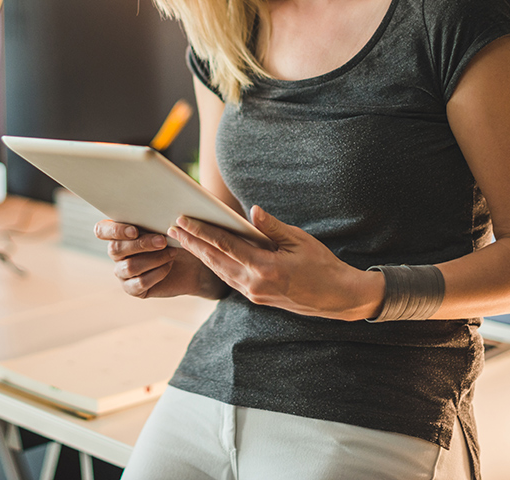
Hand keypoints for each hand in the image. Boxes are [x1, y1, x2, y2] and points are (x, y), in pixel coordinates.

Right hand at [94, 220, 227, 299]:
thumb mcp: (169, 220)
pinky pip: (138, 284)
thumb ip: (159, 209)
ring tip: (171, 252)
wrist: (193, 261)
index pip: (101, 231)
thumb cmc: (178, 234)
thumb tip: (165, 195)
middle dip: (141, 244)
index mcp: (117, 231)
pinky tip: (169, 266)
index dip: (114, 231)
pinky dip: (156, 274)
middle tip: (163, 240)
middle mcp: (116, 252)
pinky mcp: (134, 289)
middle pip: (115, 249)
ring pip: (129, 267)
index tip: (135, 229)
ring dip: (153, 259)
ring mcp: (122, 272)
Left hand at [168, 205, 382, 319]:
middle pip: (215, 260)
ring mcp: (254, 293)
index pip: (225, 246)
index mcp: (265, 268)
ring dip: (200, 255)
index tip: (183, 221)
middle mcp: (254, 284)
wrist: (337, 297)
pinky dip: (215, 265)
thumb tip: (252, 211)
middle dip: (192, 243)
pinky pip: (229, 279)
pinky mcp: (257, 297)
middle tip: (171, 228)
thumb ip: (272, 227)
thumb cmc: (322, 265)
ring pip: (219, 271)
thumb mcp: (299, 240)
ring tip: (182, 240)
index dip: (201, 232)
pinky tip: (206, 256)